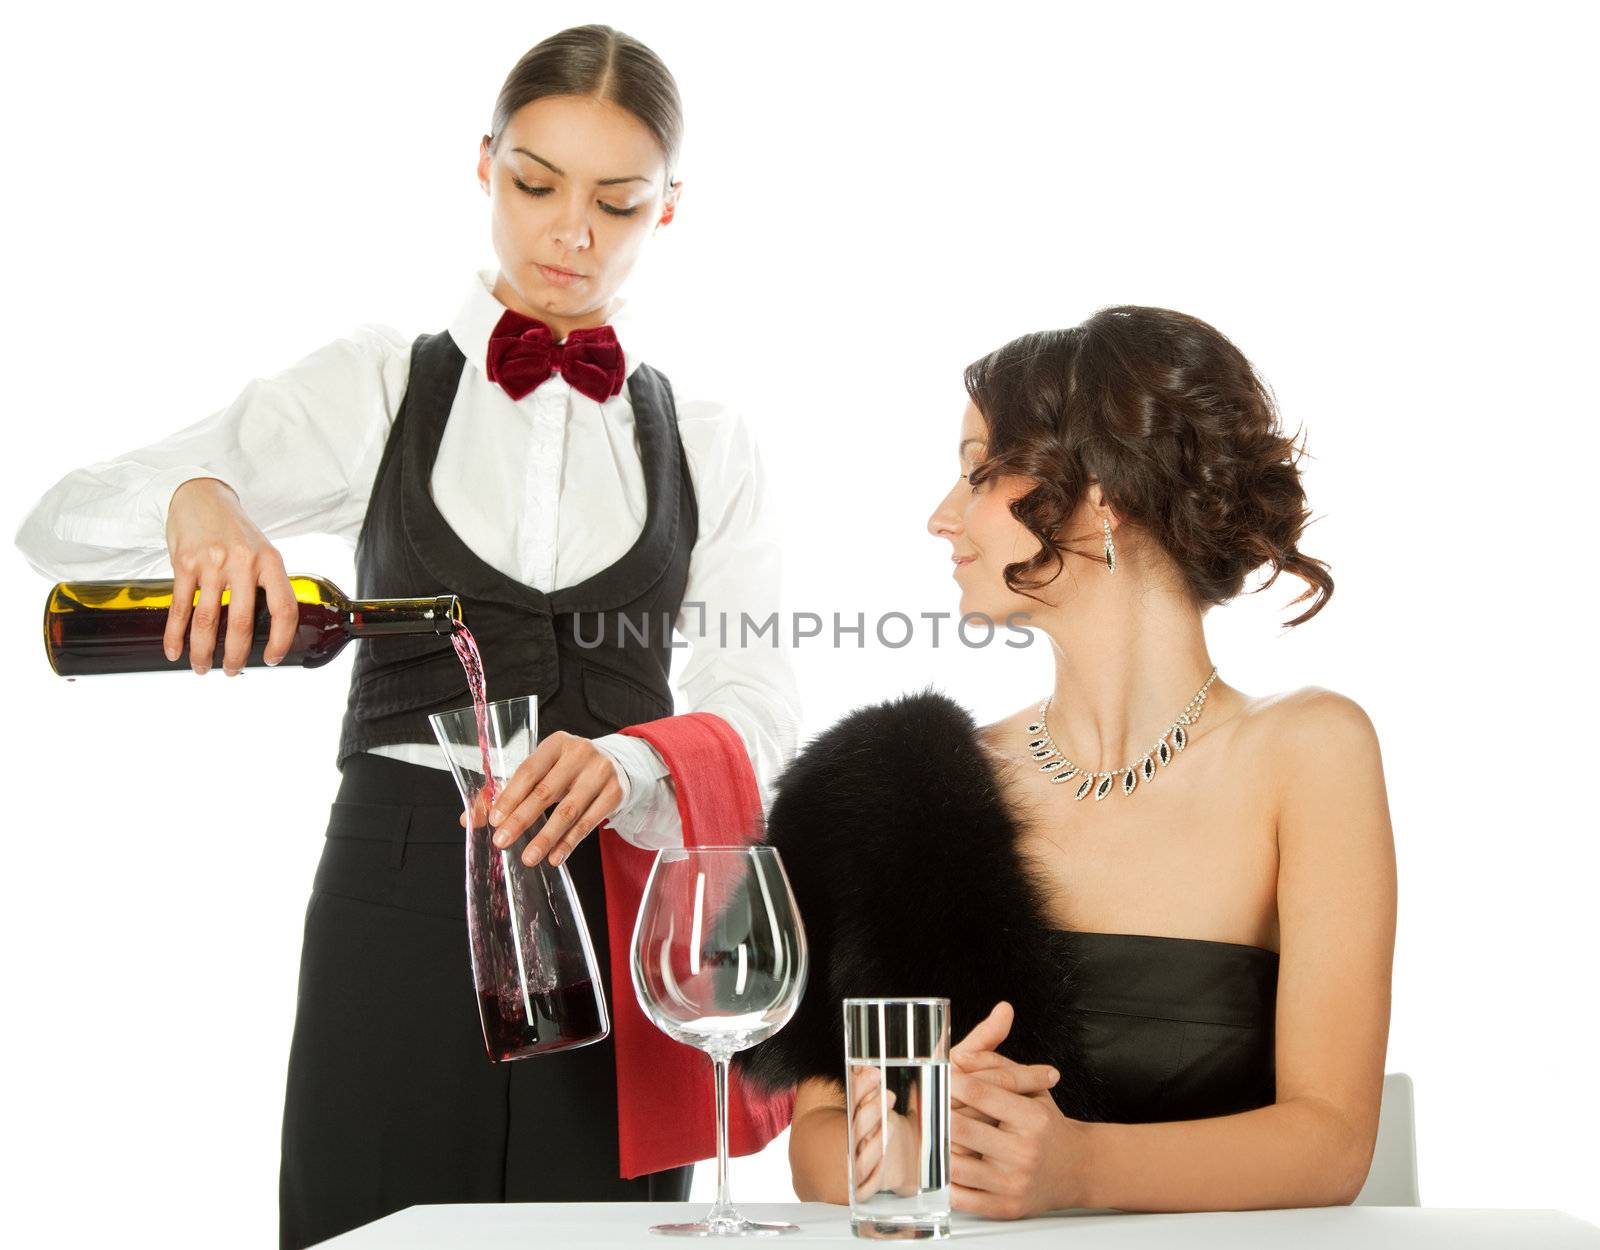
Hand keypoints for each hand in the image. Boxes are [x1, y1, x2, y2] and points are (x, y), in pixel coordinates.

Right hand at [163, 477, 297, 674]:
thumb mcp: (262, 551)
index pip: (283, 609)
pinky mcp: (183, 563)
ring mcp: (211, 563)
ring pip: (206, 620)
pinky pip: (179, 607)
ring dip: (202, 651)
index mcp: (270, 562)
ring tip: (202, 668)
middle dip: (235, 656)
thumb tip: (269, 627)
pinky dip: (174, 634)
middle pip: (240, 622)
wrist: (200, 496)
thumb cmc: (235, 530)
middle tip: (232, 672)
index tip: (271, 659)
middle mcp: (242, 562)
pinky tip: (174, 651)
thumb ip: (266, 583)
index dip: (280, 639)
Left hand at [458, 731, 623, 866]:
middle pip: (546, 792)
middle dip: (521, 819)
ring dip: (546, 837)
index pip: (528, 770)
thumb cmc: (568, 768)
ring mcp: (600, 773)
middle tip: (502, 841)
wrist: (615, 763)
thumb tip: (470, 819)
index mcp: (556, 743)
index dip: (510, 796)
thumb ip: (507, 790)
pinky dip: (569, 843)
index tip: (494, 819)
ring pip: (568, 811)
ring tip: (528, 858)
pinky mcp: (615, 793)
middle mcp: (580, 753)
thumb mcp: (542, 769)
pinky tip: (555, 857)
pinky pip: (588, 823)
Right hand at [849, 1064, 922, 1199]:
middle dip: (871, 1109)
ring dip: (873, 1141)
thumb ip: (919, 1089)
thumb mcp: (914, 1111)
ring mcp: (864, 1161)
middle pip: (858, 1123)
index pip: (857, 1097)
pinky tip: (881, 1169)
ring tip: (888, 1127)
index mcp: (868, 1115)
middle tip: (888, 1096)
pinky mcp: (869, 1185)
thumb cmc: (904, 1137)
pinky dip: (871, 1178)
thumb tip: (939, 1053)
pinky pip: (865, 1184)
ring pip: (861, 1152)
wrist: (894, 1173)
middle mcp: (862, 1138)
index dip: (863, 1085)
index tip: (876, 1073)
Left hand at [947, 1001, 1088, 1219]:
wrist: (1076, 1170)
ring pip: (955, 1164)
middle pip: (961, 1129)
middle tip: (924, 1104)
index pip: (980, 1093)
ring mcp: (1013, 1183)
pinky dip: (944, 1181)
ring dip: (935, 1147)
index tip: (938, 1076)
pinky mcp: (1004, 1207)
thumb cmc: (1047, 1126)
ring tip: (928, 1133)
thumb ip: (997, 1065)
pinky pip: (961, 1197)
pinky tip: (941, 1165)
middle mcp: (1025, 1152)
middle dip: (937, 1114)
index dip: (951, 1081)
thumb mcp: (1033, 1087)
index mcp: (1033, 1118)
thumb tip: (960, 1056)